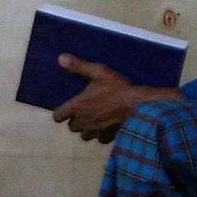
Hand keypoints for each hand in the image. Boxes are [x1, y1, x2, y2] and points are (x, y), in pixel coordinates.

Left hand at [51, 56, 182, 142]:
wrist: (138, 106)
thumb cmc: (118, 88)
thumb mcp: (100, 72)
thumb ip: (80, 66)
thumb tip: (60, 58)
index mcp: (77, 107)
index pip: (58, 116)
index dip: (62, 112)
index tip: (70, 107)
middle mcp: (82, 121)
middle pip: (71, 126)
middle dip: (77, 120)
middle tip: (86, 111)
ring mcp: (95, 131)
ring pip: (84, 135)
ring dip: (88, 129)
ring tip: (96, 120)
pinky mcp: (107, 137)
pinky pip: (100, 138)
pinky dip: (102, 134)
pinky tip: (109, 127)